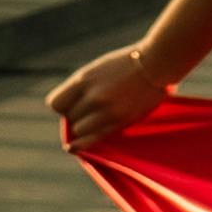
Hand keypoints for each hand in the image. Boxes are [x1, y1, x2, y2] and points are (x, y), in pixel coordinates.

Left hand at [45, 45, 175, 150]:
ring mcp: (107, 110)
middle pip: (69, 117)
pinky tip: (76, 147)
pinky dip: (84, 143)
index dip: (62, 106)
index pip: (56, 103)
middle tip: (89, 111)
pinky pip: (94, 139)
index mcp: (84, 79)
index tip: (70, 105)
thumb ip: (82, 87)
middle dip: (75, 117)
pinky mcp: (120, 121)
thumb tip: (69, 109)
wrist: (156, 64)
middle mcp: (93, 96)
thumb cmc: (126, 64)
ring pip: (80, 131)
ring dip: (83, 128)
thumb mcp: (98, 69)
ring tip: (94, 120)